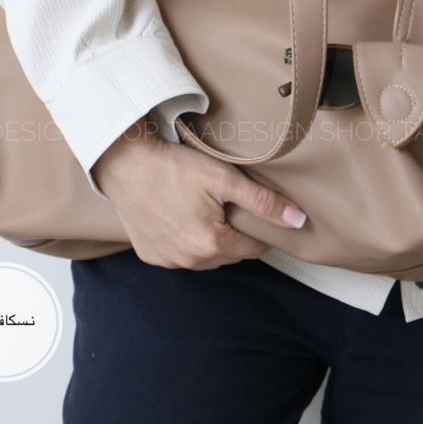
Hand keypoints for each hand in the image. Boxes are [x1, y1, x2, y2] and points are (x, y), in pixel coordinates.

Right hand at [92, 119, 306, 269]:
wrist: (125, 162)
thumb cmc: (174, 166)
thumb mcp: (224, 178)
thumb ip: (263, 203)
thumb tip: (298, 221)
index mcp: (212, 244)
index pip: (254, 248)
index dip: (258, 229)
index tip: (251, 210)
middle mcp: (190, 260)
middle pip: (230, 254)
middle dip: (234, 234)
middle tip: (225, 204)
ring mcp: (168, 260)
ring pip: (205, 258)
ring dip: (210, 241)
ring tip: (203, 209)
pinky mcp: (150, 255)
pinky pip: (179, 256)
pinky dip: (184, 242)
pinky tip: (179, 217)